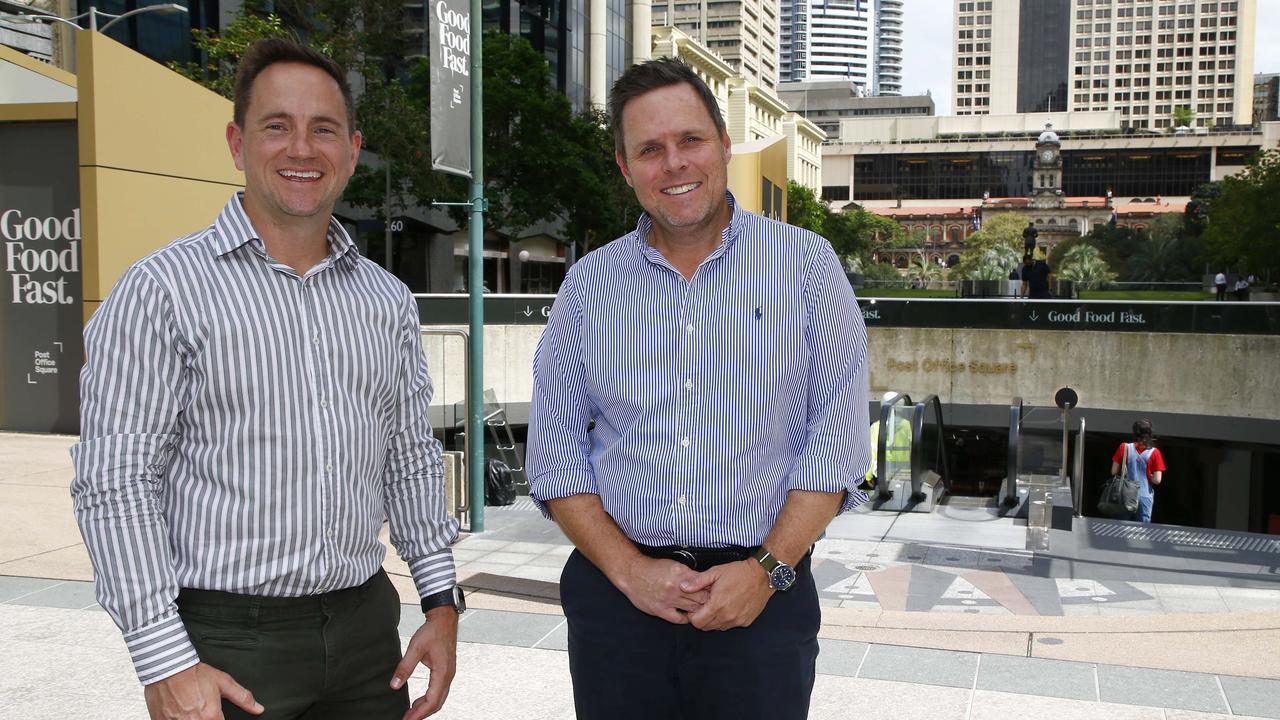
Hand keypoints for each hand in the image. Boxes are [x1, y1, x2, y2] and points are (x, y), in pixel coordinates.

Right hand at [143, 663, 261, 718]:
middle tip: (200, 710)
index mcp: (212, 716)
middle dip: (205, 719)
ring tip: (190, 711)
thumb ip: (242, 697)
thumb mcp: (223, 682)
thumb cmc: (194, 674)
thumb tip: (258, 708)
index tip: (215, 716)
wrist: (168, 667)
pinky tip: (179, 714)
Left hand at [390, 607, 458, 718]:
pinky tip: (417, 701)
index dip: (419, 714)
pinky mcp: (446, 671)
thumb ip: (404, 667)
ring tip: (410, 713)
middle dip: (421, 714)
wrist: (444, 620)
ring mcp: (449, 674)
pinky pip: (439, 691)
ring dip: (425, 708)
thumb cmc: (432, 631)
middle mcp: (448, 676)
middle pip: (437, 703)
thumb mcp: (415, 648)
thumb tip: (395, 685)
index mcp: (442, 673)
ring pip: (439, 699)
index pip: (431, 701)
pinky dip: (428, 700)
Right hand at [618, 557, 708, 623]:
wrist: (632, 574)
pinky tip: (688, 615)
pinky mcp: (660, 610)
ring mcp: (668, 600)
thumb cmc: (653, 569)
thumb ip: (688, 574)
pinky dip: (686, 618)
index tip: (714, 591)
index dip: (711, 588)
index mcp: (681, 573)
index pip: (704, 584)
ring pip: (692, 609)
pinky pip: (679, 619)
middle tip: (712, 602)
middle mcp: (676, 587)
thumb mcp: (674, 565)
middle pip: (701, 598)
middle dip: (708, 600)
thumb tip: (703, 581)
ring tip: (701, 609)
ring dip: (698, 609)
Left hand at [683, 560, 772, 631]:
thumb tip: (682, 586)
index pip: (697, 622)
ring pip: (718, 628)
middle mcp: (727, 616)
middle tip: (705, 605)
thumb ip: (697, 581)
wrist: (762, 575)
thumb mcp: (715, 572)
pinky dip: (726, 619)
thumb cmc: (739, 572)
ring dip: (714, 620)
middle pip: (706, 627)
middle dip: (702, 618)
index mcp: (717, 605)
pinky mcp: (746, 621)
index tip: (695, 607)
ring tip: (717, 605)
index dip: (692, 616)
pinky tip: (729, 607)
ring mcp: (737, 620)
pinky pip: (730, 625)